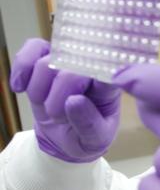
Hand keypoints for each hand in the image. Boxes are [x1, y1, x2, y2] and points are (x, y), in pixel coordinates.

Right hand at [10, 39, 120, 162]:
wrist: (64, 137)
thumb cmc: (86, 137)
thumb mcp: (95, 140)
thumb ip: (89, 124)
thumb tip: (74, 101)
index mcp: (109, 86)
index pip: (106, 70)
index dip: (91, 77)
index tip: (75, 96)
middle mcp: (90, 69)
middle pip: (71, 66)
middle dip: (57, 94)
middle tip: (55, 115)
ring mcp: (67, 62)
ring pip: (48, 60)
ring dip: (38, 88)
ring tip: (42, 105)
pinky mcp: (46, 59)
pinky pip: (32, 49)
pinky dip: (22, 68)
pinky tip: (19, 87)